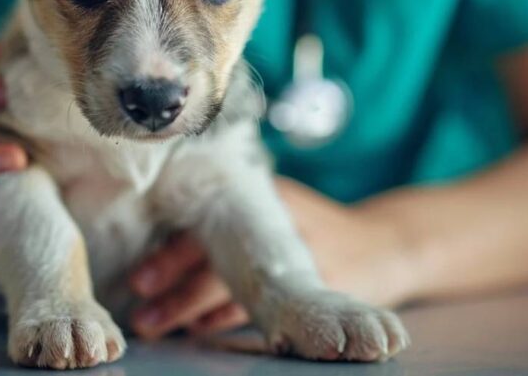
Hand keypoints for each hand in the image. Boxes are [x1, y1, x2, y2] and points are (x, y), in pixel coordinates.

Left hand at [127, 178, 411, 338]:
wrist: (390, 244)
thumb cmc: (315, 226)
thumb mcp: (278, 203)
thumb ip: (231, 208)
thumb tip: (159, 230)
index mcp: (268, 197)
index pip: (210, 222)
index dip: (171, 252)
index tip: (137, 279)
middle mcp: (285, 225)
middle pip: (221, 259)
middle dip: (175, 289)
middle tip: (139, 311)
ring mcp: (308, 259)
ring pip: (239, 292)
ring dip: (192, 311)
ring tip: (155, 325)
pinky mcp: (326, 290)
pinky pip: (269, 313)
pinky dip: (230, 322)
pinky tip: (201, 330)